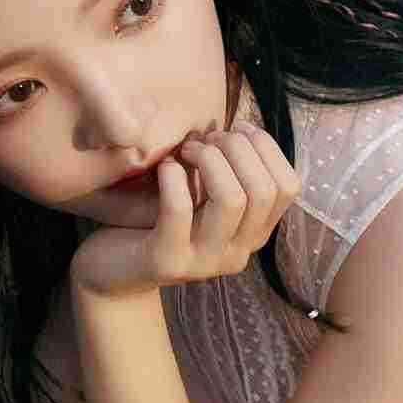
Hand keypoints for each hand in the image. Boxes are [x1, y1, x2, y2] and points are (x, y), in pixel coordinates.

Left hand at [70, 119, 300, 298]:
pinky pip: (180, 210)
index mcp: (254, 234)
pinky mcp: (168, 262)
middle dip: (237, 149)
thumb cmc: (156, 223)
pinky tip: (164, 167)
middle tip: (206, 138)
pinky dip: (173, 177)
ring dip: (210, 160)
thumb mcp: (202, 199)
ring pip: (231, 200)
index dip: (267, 148)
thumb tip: (240, 128)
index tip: (236, 128)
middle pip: (263, 190)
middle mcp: (238, 252)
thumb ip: (228, 174)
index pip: (288, 187)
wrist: (114, 274)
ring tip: (188, 149)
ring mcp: (205, 262)